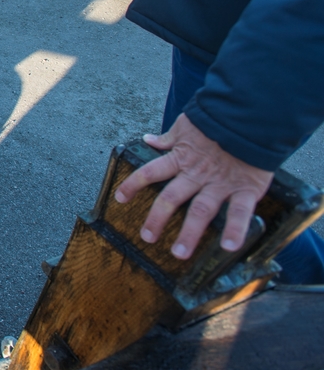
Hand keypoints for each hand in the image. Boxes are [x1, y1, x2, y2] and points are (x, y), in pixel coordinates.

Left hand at [114, 114, 273, 258]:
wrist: (250, 116)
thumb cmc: (216, 121)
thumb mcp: (186, 126)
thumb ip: (168, 139)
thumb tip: (147, 139)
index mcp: (181, 158)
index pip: (150, 172)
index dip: (133, 184)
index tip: (119, 198)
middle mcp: (197, 174)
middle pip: (171, 198)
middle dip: (157, 218)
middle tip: (147, 237)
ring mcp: (221, 183)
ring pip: (201, 210)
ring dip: (190, 233)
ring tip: (179, 252)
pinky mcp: (246, 188)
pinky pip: (241, 211)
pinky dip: (236, 229)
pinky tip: (229, 246)